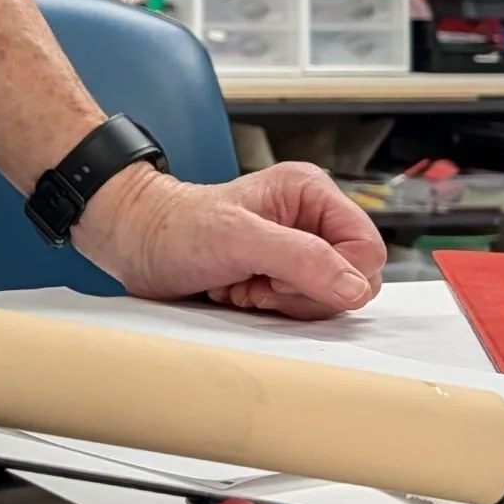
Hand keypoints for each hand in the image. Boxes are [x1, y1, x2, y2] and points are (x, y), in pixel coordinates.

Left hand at [73, 160, 384, 318]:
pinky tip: (240, 292)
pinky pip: (303, 309)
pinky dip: (271, 310)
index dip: (333, 276)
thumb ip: (300, 258)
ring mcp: (298, 249)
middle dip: (304, 293)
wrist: (136, 242)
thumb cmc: (174, 228)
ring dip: (283, 304)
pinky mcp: (282, 275)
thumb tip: (355, 287)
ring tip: (244, 284)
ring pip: (329, 299)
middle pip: (354, 280)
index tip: (282, 278)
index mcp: (311, 194)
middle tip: (258, 281)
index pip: (368, 250)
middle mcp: (311, 219)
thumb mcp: (237, 239)